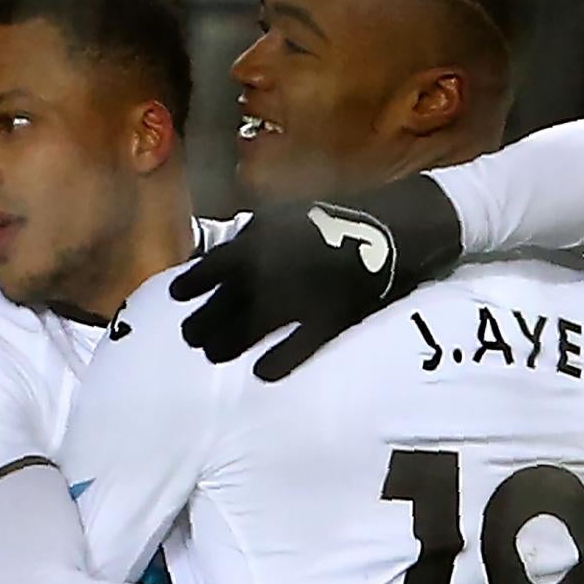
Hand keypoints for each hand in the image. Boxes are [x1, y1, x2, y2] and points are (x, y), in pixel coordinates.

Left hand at [172, 176, 463, 380]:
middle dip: (207, 318)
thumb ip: (263, 232)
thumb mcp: (300, 210)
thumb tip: (227, 247)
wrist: (409, 218)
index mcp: (274, 234)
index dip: (195, 280)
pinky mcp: (340, 311)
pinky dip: (282, 357)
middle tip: (189, 339)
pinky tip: (262, 373)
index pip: (221, 261)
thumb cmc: (351, 212)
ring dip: (231, 339)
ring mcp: (311, 288)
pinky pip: (305, 340)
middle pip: (232, 297)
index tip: (174, 296)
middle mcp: (285, 262)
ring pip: (259, 320)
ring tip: (211, 356)